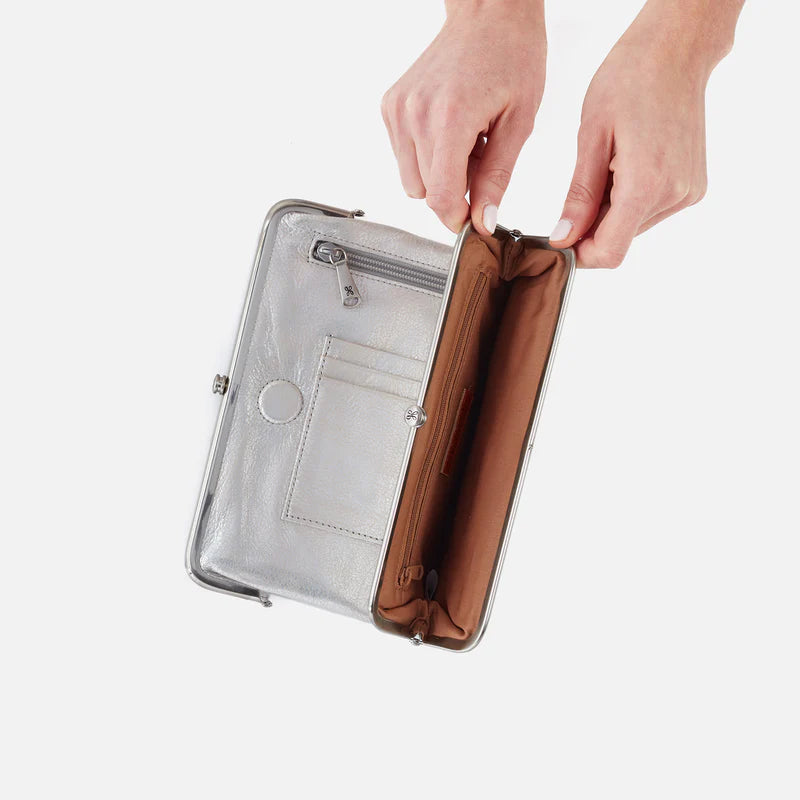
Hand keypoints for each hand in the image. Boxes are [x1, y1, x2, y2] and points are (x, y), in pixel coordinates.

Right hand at [381, 0, 545, 234]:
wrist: (488, 11)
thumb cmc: (512, 56)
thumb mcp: (519, 123)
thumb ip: (497, 177)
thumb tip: (484, 221)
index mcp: (450, 117)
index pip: (440, 197)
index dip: (457, 217)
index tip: (473, 220)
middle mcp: (415, 113)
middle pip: (425, 192)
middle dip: (453, 191)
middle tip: (480, 160)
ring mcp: (397, 109)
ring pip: (411, 180)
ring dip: (438, 174)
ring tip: (465, 142)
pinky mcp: (390, 106)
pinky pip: (403, 157)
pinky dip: (426, 155)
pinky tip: (448, 130)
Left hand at [550, 1, 737, 267]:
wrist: (675, 51)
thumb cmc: (629, 80)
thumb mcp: (591, 138)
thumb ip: (580, 196)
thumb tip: (564, 239)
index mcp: (646, 185)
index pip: (609, 252)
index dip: (580, 254)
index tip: (559, 239)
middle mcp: (674, 195)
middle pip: (620, 240)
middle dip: (592, 227)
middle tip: (580, 189)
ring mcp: (687, 192)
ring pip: (634, 227)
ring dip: (611, 213)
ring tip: (608, 168)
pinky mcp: (694, 187)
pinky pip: (651, 211)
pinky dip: (630, 200)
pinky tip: (626, 166)